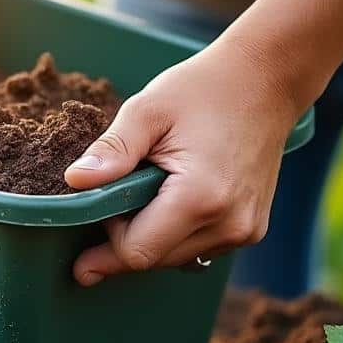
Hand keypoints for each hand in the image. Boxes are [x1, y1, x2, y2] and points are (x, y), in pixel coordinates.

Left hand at [64, 0, 342, 284]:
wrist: (266, 81)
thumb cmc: (203, 90)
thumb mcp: (147, 110)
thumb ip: (112, 150)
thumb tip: (76, 180)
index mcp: (199, 198)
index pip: (136, 252)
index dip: (107, 240)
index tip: (95, 214)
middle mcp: (228, 224)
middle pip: (154, 261)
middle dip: (125, 238)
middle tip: (116, 198)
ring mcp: (245, 231)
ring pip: (175, 259)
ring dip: (151, 236)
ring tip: (148, 191)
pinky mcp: (251, 230)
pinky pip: (198, 249)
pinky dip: (176, 234)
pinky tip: (172, 199)